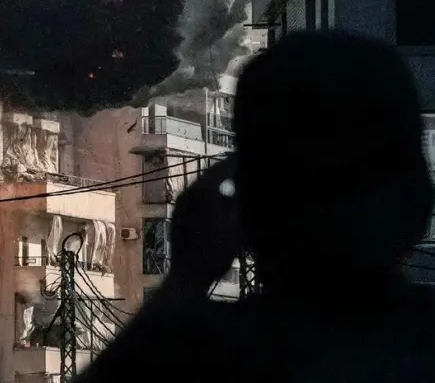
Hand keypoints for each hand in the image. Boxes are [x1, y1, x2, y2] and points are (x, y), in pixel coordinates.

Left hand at [166, 153, 241, 297]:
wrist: (187, 278)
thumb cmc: (216, 253)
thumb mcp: (239, 226)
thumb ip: (246, 201)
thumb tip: (255, 186)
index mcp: (202, 189)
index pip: (225, 166)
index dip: (242, 161)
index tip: (256, 157)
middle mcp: (187, 192)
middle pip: (214, 175)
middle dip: (232, 172)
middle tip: (250, 170)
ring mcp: (180, 205)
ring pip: (205, 187)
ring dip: (223, 186)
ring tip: (240, 188)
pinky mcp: (178, 217)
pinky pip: (198, 200)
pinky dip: (213, 198)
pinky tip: (225, 207)